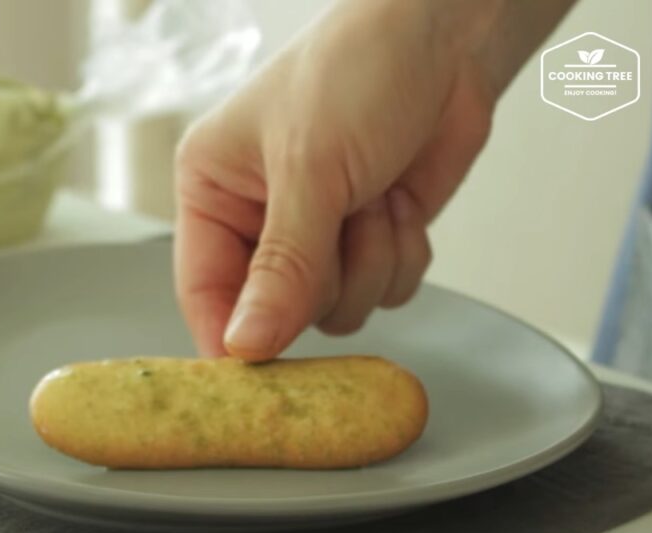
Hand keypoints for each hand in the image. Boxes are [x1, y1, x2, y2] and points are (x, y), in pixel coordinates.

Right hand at [174, 0, 504, 360]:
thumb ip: (280, 269)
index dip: (232, 337)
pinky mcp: (369, 238)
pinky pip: (384, 292)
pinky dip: (402, 254)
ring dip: (371, 260)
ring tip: (376, 195)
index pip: (203, 291)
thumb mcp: (309, 171)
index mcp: (212, 192)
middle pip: (277, 312)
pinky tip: (400, 200)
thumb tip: (245, 346)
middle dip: (324, 275)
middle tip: (344, 220)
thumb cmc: (357, 70)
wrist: (449, 36)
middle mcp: (257, 219)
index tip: (262, 378)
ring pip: (337, 308)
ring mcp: (317, 232)